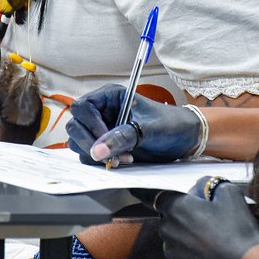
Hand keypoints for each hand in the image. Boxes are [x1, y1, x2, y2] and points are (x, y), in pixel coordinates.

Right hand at [67, 84, 200, 164]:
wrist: (183, 139)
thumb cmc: (169, 124)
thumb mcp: (147, 129)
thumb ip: (122, 137)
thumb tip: (97, 151)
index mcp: (110, 96)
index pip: (83, 107)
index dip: (89, 124)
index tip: (103, 141)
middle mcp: (101, 111)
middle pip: (75, 126)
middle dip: (90, 143)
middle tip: (109, 157)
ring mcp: (101, 129)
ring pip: (79, 142)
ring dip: (96, 155)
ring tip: (122, 158)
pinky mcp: (105, 145)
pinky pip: (89, 155)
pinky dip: (100, 161)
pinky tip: (121, 161)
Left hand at [153, 177, 258, 258]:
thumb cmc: (237, 229)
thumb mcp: (230, 194)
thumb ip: (211, 184)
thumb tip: (203, 185)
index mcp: (177, 208)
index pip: (158, 197)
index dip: (169, 198)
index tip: (173, 200)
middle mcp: (168, 230)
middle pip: (168, 220)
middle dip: (181, 219)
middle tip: (204, 221)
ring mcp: (172, 254)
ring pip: (174, 241)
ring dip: (185, 240)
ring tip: (208, 242)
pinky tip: (207, 258)